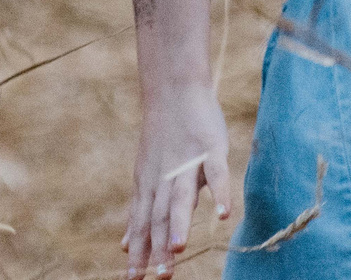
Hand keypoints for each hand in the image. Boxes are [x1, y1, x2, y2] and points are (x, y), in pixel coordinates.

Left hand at [123, 83, 231, 277]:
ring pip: (182, 197)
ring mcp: (187, 164)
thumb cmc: (162, 137)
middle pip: (161, 216)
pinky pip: (216, 173)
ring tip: (179, 250)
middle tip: (160, 277)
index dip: (139, 253)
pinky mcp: (210, 149)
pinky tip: (225, 214)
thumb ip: (139, 213)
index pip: (143, 225)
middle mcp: (164, 178)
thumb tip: (126, 247)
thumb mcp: (146, 176)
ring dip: (180, 223)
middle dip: (159, 247)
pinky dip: (220, 193)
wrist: (174, 90)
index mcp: (149, 187)